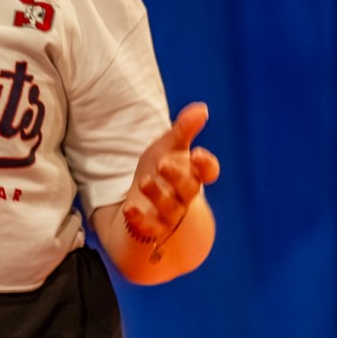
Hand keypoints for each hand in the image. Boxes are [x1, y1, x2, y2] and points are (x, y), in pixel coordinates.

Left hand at [123, 102, 220, 244]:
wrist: (143, 205)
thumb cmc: (159, 172)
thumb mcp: (167, 149)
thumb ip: (184, 130)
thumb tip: (202, 108)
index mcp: (191, 174)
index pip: (208, 172)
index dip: (206, 165)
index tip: (197, 155)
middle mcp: (184, 196)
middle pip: (188, 189)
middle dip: (177, 177)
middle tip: (163, 164)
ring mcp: (169, 215)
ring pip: (169, 209)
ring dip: (157, 195)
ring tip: (143, 182)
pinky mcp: (151, 229)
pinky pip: (149, 229)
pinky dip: (139, 220)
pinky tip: (128, 210)